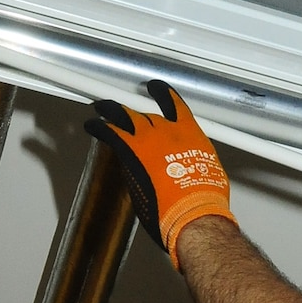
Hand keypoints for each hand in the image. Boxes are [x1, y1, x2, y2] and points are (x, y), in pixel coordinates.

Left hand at [85, 80, 233, 267]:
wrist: (193, 211)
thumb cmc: (205, 200)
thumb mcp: (209, 174)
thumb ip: (196, 164)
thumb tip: (195, 170)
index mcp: (191, 135)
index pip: (176, 106)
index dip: (165, 96)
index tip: (159, 91)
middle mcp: (169, 130)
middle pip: (147, 113)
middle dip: (135, 109)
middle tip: (126, 106)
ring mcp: (148, 137)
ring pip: (124, 115)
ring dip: (111, 110)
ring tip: (102, 107)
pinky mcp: (131, 150)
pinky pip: (108, 131)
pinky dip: (97, 127)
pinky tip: (92, 126)